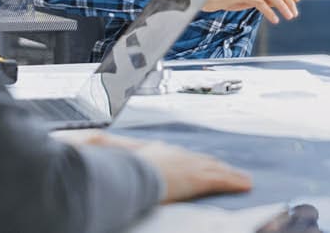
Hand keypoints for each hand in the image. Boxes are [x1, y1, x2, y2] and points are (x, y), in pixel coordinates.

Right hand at [70, 132, 251, 202]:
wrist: (129, 174)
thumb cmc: (120, 170)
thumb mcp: (110, 158)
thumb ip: (103, 153)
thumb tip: (83, 145)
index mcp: (158, 150)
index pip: (179, 156)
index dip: (191, 160)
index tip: (198, 162)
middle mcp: (177, 154)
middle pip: (201, 159)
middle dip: (214, 164)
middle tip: (227, 169)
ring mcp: (190, 165)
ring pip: (215, 169)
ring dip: (229, 174)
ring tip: (241, 179)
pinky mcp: (199, 178)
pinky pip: (223, 179)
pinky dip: (235, 181)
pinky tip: (246, 184)